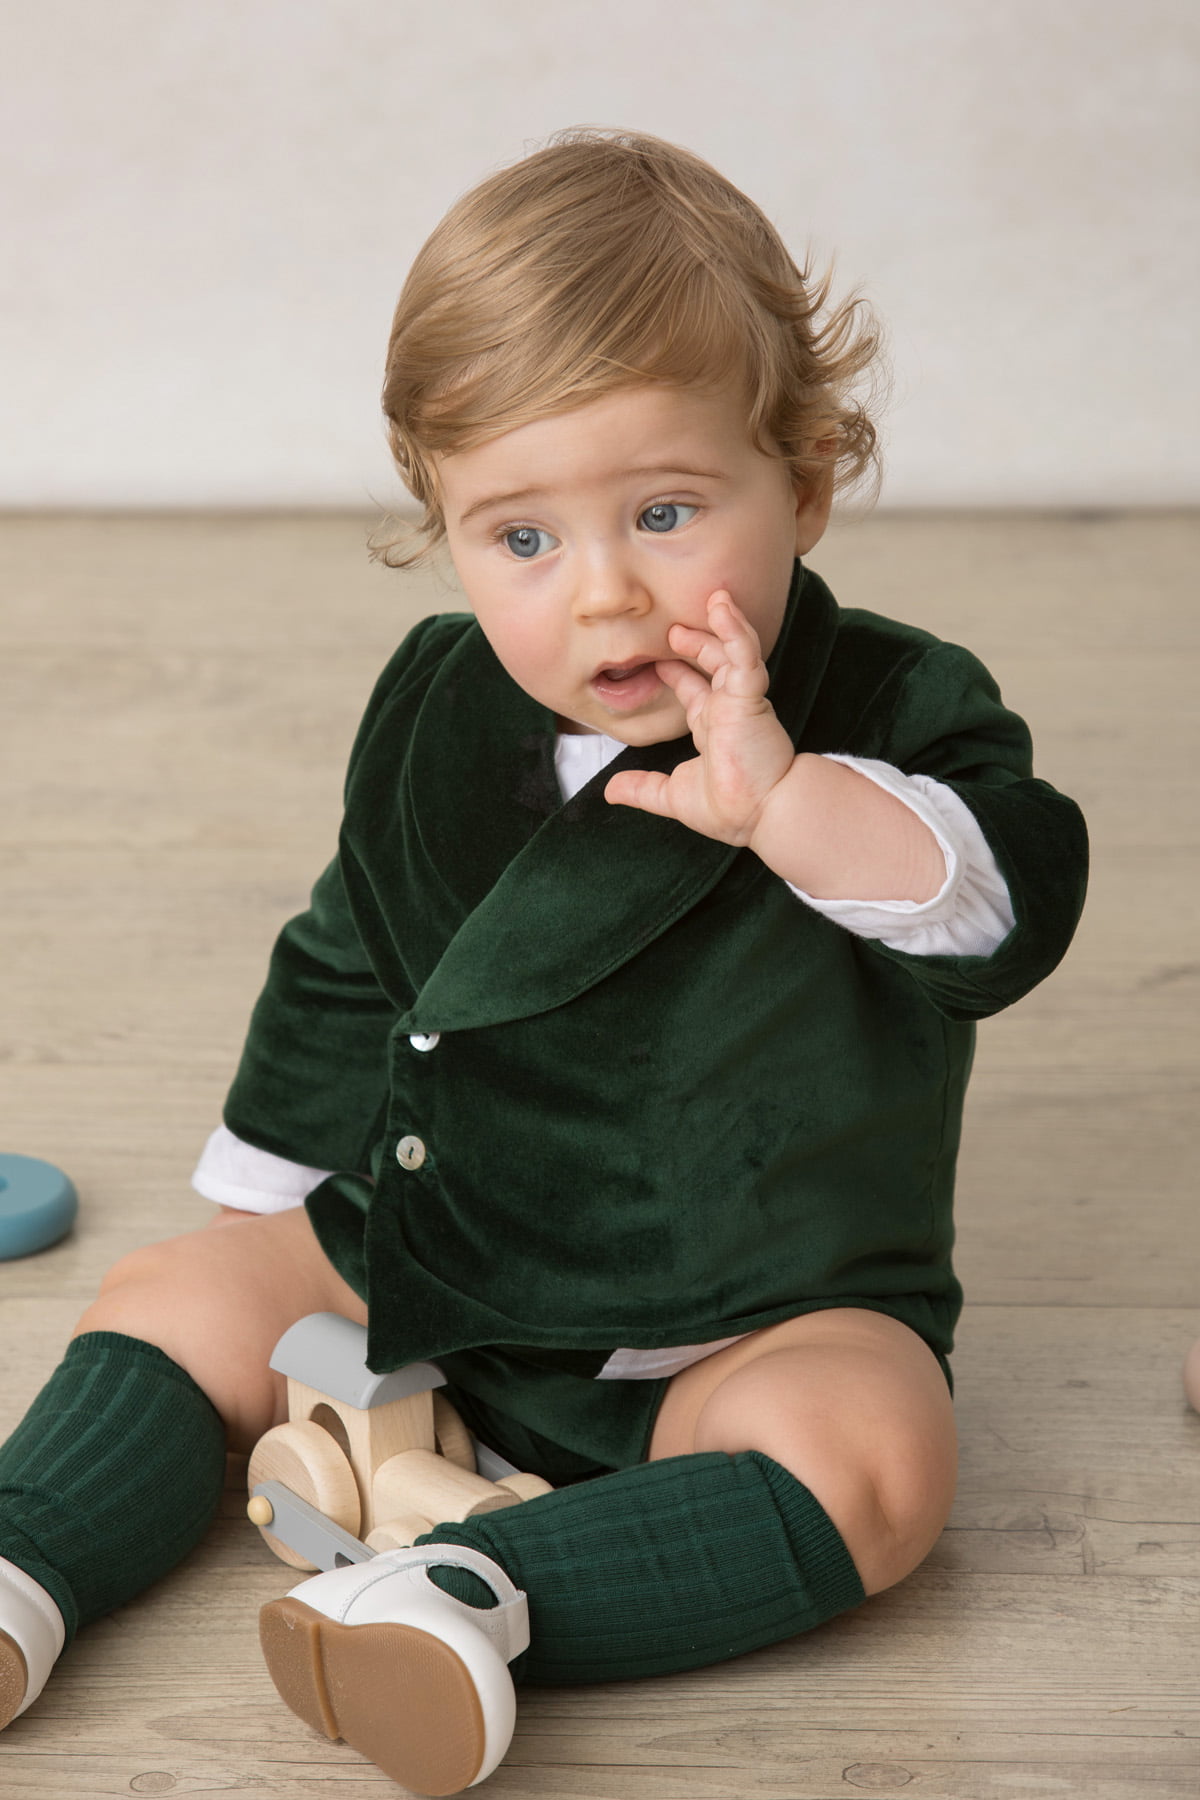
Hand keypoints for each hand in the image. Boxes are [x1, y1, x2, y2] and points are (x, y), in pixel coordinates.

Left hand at [604, 591, 794, 846]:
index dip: (677, 673)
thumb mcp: (671, 795)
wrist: (760, 815)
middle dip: (696, 642)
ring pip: (732, 650)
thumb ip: (642, 788)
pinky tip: (723, 608)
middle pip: (713, 663)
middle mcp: (727, 710)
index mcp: (713, 728)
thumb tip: (609, 790)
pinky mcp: (750, 696)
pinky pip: (744, 655)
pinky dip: (735, 629)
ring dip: (721, 624)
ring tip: (712, 599)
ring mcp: (740, 700)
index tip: (659, 660)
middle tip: (673, 628)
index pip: (695, 690)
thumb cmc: (729, 809)